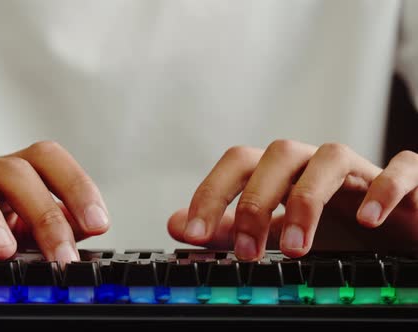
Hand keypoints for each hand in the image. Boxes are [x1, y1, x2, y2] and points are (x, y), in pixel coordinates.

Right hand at [0, 141, 109, 262]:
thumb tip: (87, 229)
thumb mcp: (11, 228)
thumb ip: (46, 225)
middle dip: (42, 211)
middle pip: (12, 169)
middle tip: (61, 256)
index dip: (76, 185)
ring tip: (0, 251)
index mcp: (7, 176)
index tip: (99, 224)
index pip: (48, 161)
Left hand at [168, 140, 417, 259]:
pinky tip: (368, 220)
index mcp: (282, 172)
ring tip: (296, 248)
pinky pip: (402, 168)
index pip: (238, 163)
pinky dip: (384, 189)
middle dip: (257, 203)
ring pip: (331, 156)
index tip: (190, 233)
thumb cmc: (332, 231)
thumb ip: (229, 228)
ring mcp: (360, 169)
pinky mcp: (409, 182)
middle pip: (278, 155)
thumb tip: (175, 224)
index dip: (211, 193)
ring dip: (308, 200)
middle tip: (248, 254)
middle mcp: (315, 162)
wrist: (397, 238)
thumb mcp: (274, 233)